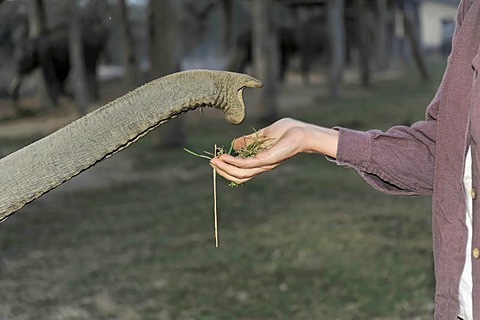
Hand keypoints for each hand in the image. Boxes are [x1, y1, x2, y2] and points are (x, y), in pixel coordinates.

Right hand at [210, 118, 338, 184]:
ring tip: (214, 161)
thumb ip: (248, 140)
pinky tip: (224, 156)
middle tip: (211, 162)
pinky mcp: (267, 159)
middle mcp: (262, 166)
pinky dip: (233, 161)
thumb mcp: (262, 135)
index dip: (227, 168)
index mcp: (260, 162)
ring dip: (225, 168)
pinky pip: (246, 164)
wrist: (303, 131)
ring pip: (240, 173)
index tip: (216, 160)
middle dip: (223, 170)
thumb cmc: (287, 131)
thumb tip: (233, 144)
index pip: (241, 171)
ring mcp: (264, 164)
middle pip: (238, 176)